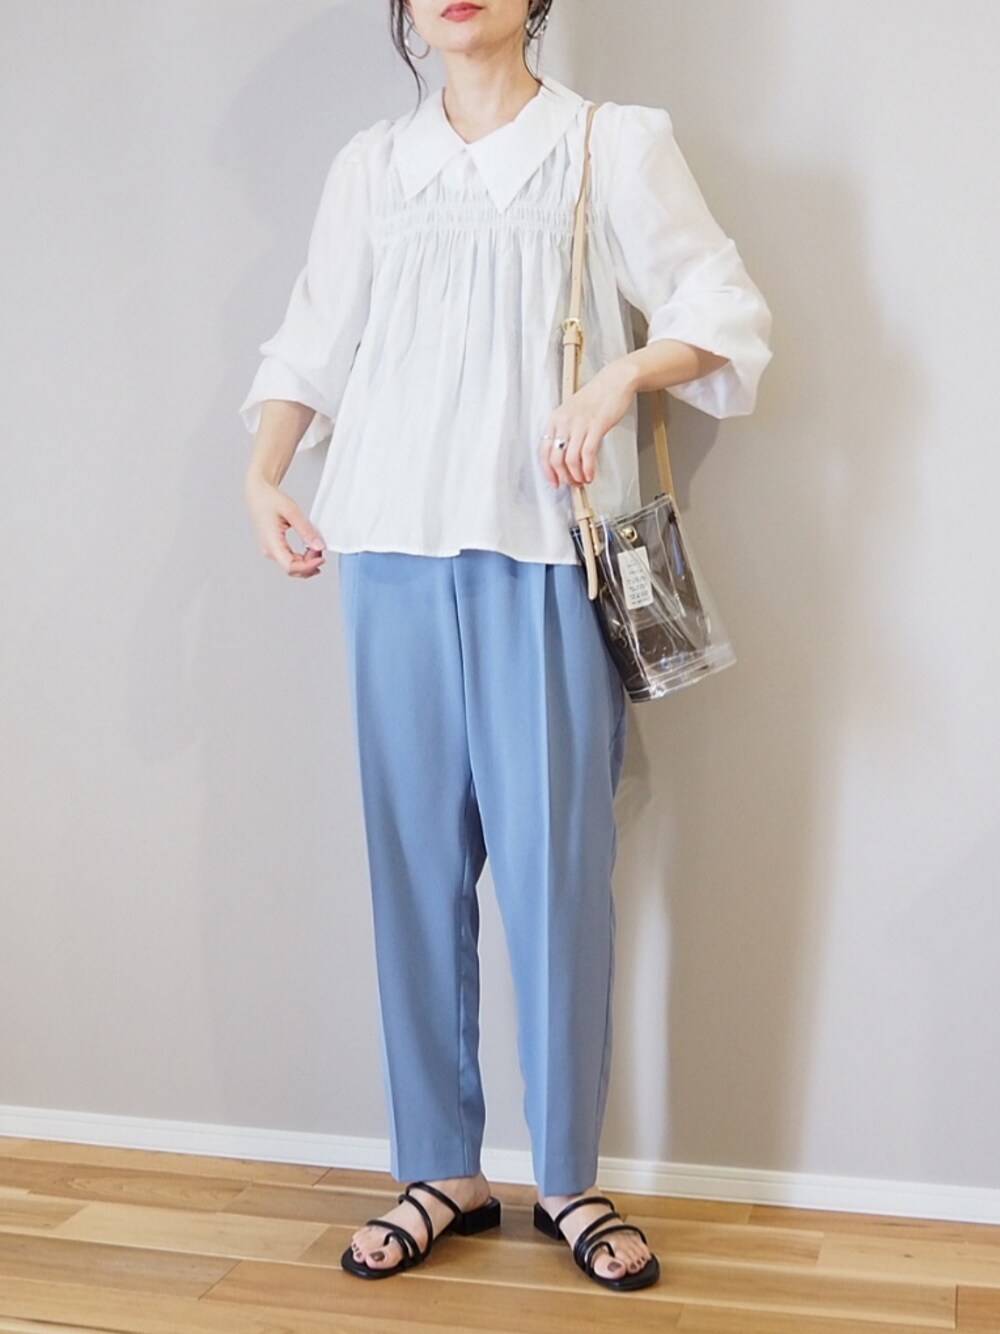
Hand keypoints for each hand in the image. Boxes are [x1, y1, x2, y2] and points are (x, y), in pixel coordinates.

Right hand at [243, 474, 325, 578]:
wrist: (258, 494)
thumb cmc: (270, 500)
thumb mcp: (292, 512)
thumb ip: (306, 530)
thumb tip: (319, 546)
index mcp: (271, 542)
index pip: (290, 566)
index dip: (308, 567)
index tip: (321, 559)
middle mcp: (269, 550)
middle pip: (292, 569)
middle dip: (310, 564)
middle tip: (321, 550)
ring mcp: (270, 550)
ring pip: (291, 566)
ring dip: (307, 562)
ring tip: (316, 549)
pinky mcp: (274, 548)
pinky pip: (289, 560)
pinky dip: (302, 559)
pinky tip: (310, 551)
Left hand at [539, 360, 635, 488]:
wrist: (615, 380)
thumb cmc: (597, 397)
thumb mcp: (573, 413)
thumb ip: (567, 432)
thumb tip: (566, 457)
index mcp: (556, 419)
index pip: (543, 450)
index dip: (547, 471)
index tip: (554, 482)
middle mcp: (564, 422)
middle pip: (555, 458)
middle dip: (563, 477)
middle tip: (572, 484)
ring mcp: (579, 424)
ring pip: (570, 459)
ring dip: (576, 475)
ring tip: (583, 480)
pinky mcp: (596, 426)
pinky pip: (587, 454)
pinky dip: (588, 469)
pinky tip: (590, 474)